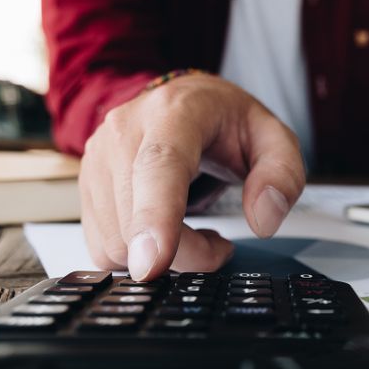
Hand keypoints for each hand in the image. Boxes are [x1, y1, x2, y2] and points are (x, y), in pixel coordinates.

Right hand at [79, 73, 305, 280]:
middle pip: (136, 217)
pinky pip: (104, 247)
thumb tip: (263, 220)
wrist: (182, 105)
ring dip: (161, 257)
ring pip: (116, 242)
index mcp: (174, 113)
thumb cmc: (226, 124)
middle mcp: (124, 131)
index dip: (154, 217)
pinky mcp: (86, 188)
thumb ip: (282, 176)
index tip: (153, 263)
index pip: (158, 166)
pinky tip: (165, 235)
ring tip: (194, 232)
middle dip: (183, 254)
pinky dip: (137, 257)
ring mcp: (97, 160)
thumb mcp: (274, 140)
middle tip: (219, 245)